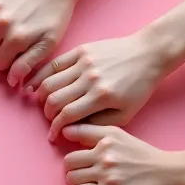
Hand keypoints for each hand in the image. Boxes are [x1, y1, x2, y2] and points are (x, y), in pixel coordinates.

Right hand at [25, 31, 168, 138]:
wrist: (148, 54)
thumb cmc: (139, 86)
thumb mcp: (126, 113)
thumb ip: (98, 124)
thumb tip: (73, 129)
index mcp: (101, 96)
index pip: (67, 115)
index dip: (55, 127)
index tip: (52, 134)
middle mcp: (90, 79)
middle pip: (54, 99)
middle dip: (48, 113)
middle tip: (50, 118)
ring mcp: (84, 63)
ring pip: (50, 82)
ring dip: (43, 96)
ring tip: (45, 103)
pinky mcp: (81, 50)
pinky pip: (54, 64)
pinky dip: (41, 76)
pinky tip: (36, 85)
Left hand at [60, 125, 184, 184]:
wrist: (170, 174)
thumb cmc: (141, 155)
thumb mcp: (116, 134)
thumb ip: (89, 131)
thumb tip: (63, 131)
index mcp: (105, 146)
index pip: (70, 159)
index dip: (73, 166)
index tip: (80, 171)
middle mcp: (107, 163)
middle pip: (71, 175)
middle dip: (75, 180)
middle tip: (86, 183)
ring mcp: (112, 184)